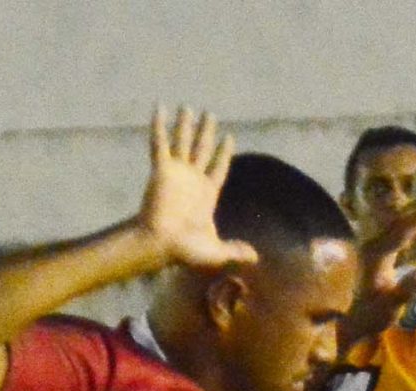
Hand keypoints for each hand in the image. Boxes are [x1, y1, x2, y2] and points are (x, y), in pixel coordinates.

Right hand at [133, 107, 259, 271]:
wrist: (161, 244)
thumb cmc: (186, 250)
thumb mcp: (216, 251)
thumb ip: (236, 250)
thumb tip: (256, 258)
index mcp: (207, 193)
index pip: (218, 167)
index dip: (223, 153)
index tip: (229, 137)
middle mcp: (192, 179)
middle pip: (202, 148)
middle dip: (206, 132)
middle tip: (210, 114)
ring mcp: (177, 172)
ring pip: (182, 141)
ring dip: (185, 124)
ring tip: (188, 107)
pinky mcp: (161, 170)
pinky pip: (160, 143)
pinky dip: (159, 126)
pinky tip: (160, 108)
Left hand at [343, 192, 415, 343]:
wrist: (360, 318)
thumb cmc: (375, 315)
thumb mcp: (392, 306)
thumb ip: (407, 290)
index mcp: (376, 254)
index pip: (403, 229)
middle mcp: (375, 244)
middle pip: (403, 220)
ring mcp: (378, 246)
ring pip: (404, 222)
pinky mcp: (384, 250)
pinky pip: (404, 232)